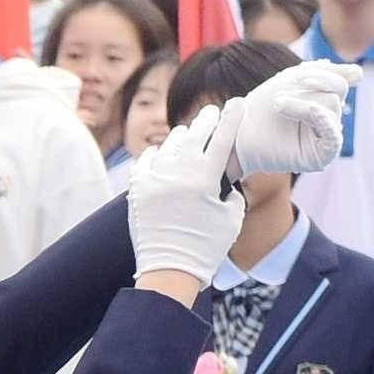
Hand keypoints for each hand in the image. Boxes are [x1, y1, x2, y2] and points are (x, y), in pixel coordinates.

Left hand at [125, 108, 245, 283]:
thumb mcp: (231, 215)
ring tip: (189, 136)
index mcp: (206, 178)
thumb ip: (230, 188)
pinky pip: (147, 159)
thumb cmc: (206, 247)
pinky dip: (157, 155)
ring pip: (171, 143)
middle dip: (207, 120)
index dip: (232, 117)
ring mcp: (155, 178)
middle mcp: (179, 172)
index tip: (237, 103)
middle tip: (212, 113)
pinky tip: (162, 155)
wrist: (168, 271)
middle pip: (196, 133)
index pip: (223, 137)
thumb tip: (224, 174)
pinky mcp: (137, 188)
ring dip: (183, 138)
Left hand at [222, 57, 356, 177]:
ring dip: (302, 101)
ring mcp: (325, 138)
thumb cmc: (259, 108)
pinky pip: (333, 136)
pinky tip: (306, 111)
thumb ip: (324, 74)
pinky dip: (322, 119)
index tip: (298, 74)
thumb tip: (359, 74)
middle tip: (280, 96)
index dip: (322, 73)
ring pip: (332, 107)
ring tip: (277, 105)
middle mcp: (329, 119)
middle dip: (309, 87)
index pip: (339, 80)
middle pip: (337, 92)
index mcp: (324, 101)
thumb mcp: (290, 82)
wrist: (237, 134)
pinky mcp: (320, 156)